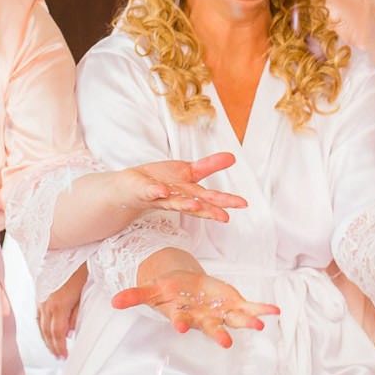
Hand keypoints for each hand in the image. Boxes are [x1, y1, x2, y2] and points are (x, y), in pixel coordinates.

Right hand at [37, 263, 88, 358]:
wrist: (63, 248)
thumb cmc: (77, 268)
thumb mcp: (82, 291)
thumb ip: (75, 313)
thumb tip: (70, 332)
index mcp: (58, 306)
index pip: (57, 333)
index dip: (60, 347)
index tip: (64, 356)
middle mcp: (46, 305)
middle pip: (47, 332)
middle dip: (53, 347)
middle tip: (59, 358)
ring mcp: (40, 299)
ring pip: (40, 325)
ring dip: (46, 339)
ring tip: (52, 349)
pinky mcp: (38, 294)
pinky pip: (37, 315)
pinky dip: (40, 327)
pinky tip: (44, 331)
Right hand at [111, 269, 280, 348]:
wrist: (186, 288)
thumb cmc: (168, 291)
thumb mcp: (152, 290)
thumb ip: (135, 296)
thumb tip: (113, 301)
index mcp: (183, 314)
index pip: (180, 320)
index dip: (181, 324)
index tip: (181, 328)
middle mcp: (203, 318)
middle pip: (211, 328)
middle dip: (218, 335)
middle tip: (225, 343)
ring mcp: (220, 313)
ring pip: (234, 320)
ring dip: (246, 323)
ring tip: (259, 327)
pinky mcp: (232, 305)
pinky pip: (249, 309)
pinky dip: (262, 310)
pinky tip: (274, 312)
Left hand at [122, 153, 248, 223]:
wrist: (131, 187)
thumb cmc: (161, 181)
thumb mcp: (189, 171)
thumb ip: (210, 166)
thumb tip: (233, 157)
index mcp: (190, 193)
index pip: (210, 198)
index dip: (226, 201)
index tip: (243, 204)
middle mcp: (177, 198)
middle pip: (195, 204)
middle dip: (210, 210)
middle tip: (225, 217)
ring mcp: (160, 197)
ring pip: (174, 203)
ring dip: (184, 205)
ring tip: (195, 206)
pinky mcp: (143, 191)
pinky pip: (149, 192)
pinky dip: (156, 192)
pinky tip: (162, 192)